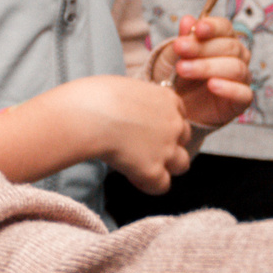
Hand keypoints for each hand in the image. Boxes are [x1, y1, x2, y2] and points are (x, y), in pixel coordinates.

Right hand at [62, 73, 194, 194]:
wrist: (89, 116)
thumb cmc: (95, 96)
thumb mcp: (123, 87)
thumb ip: (135, 100)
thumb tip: (126, 109)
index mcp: (167, 99)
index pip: (178, 113)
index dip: (163, 122)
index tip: (146, 126)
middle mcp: (173, 123)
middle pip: (184, 137)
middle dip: (168, 142)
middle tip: (143, 145)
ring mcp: (166, 149)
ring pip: (181, 164)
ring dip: (165, 166)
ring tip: (142, 165)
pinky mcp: (153, 171)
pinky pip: (162, 186)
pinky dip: (148, 184)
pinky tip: (131, 176)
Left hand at [147, 15, 252, 131]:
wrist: (174, 107)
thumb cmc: (176, 77)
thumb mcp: (172, 56)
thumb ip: (183, 39)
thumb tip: (188, 20)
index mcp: (222, 40)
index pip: (225, 27)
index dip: (213, 26)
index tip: (198, 28)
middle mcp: (236, 57)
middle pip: (229, 47)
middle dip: (202, 47)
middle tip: (179, 48)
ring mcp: (240, 78)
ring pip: (235, 68)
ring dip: (208, 67)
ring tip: (183, 69)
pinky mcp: (241, 101)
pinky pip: (243, 93)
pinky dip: (228, 88)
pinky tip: (212, 85)